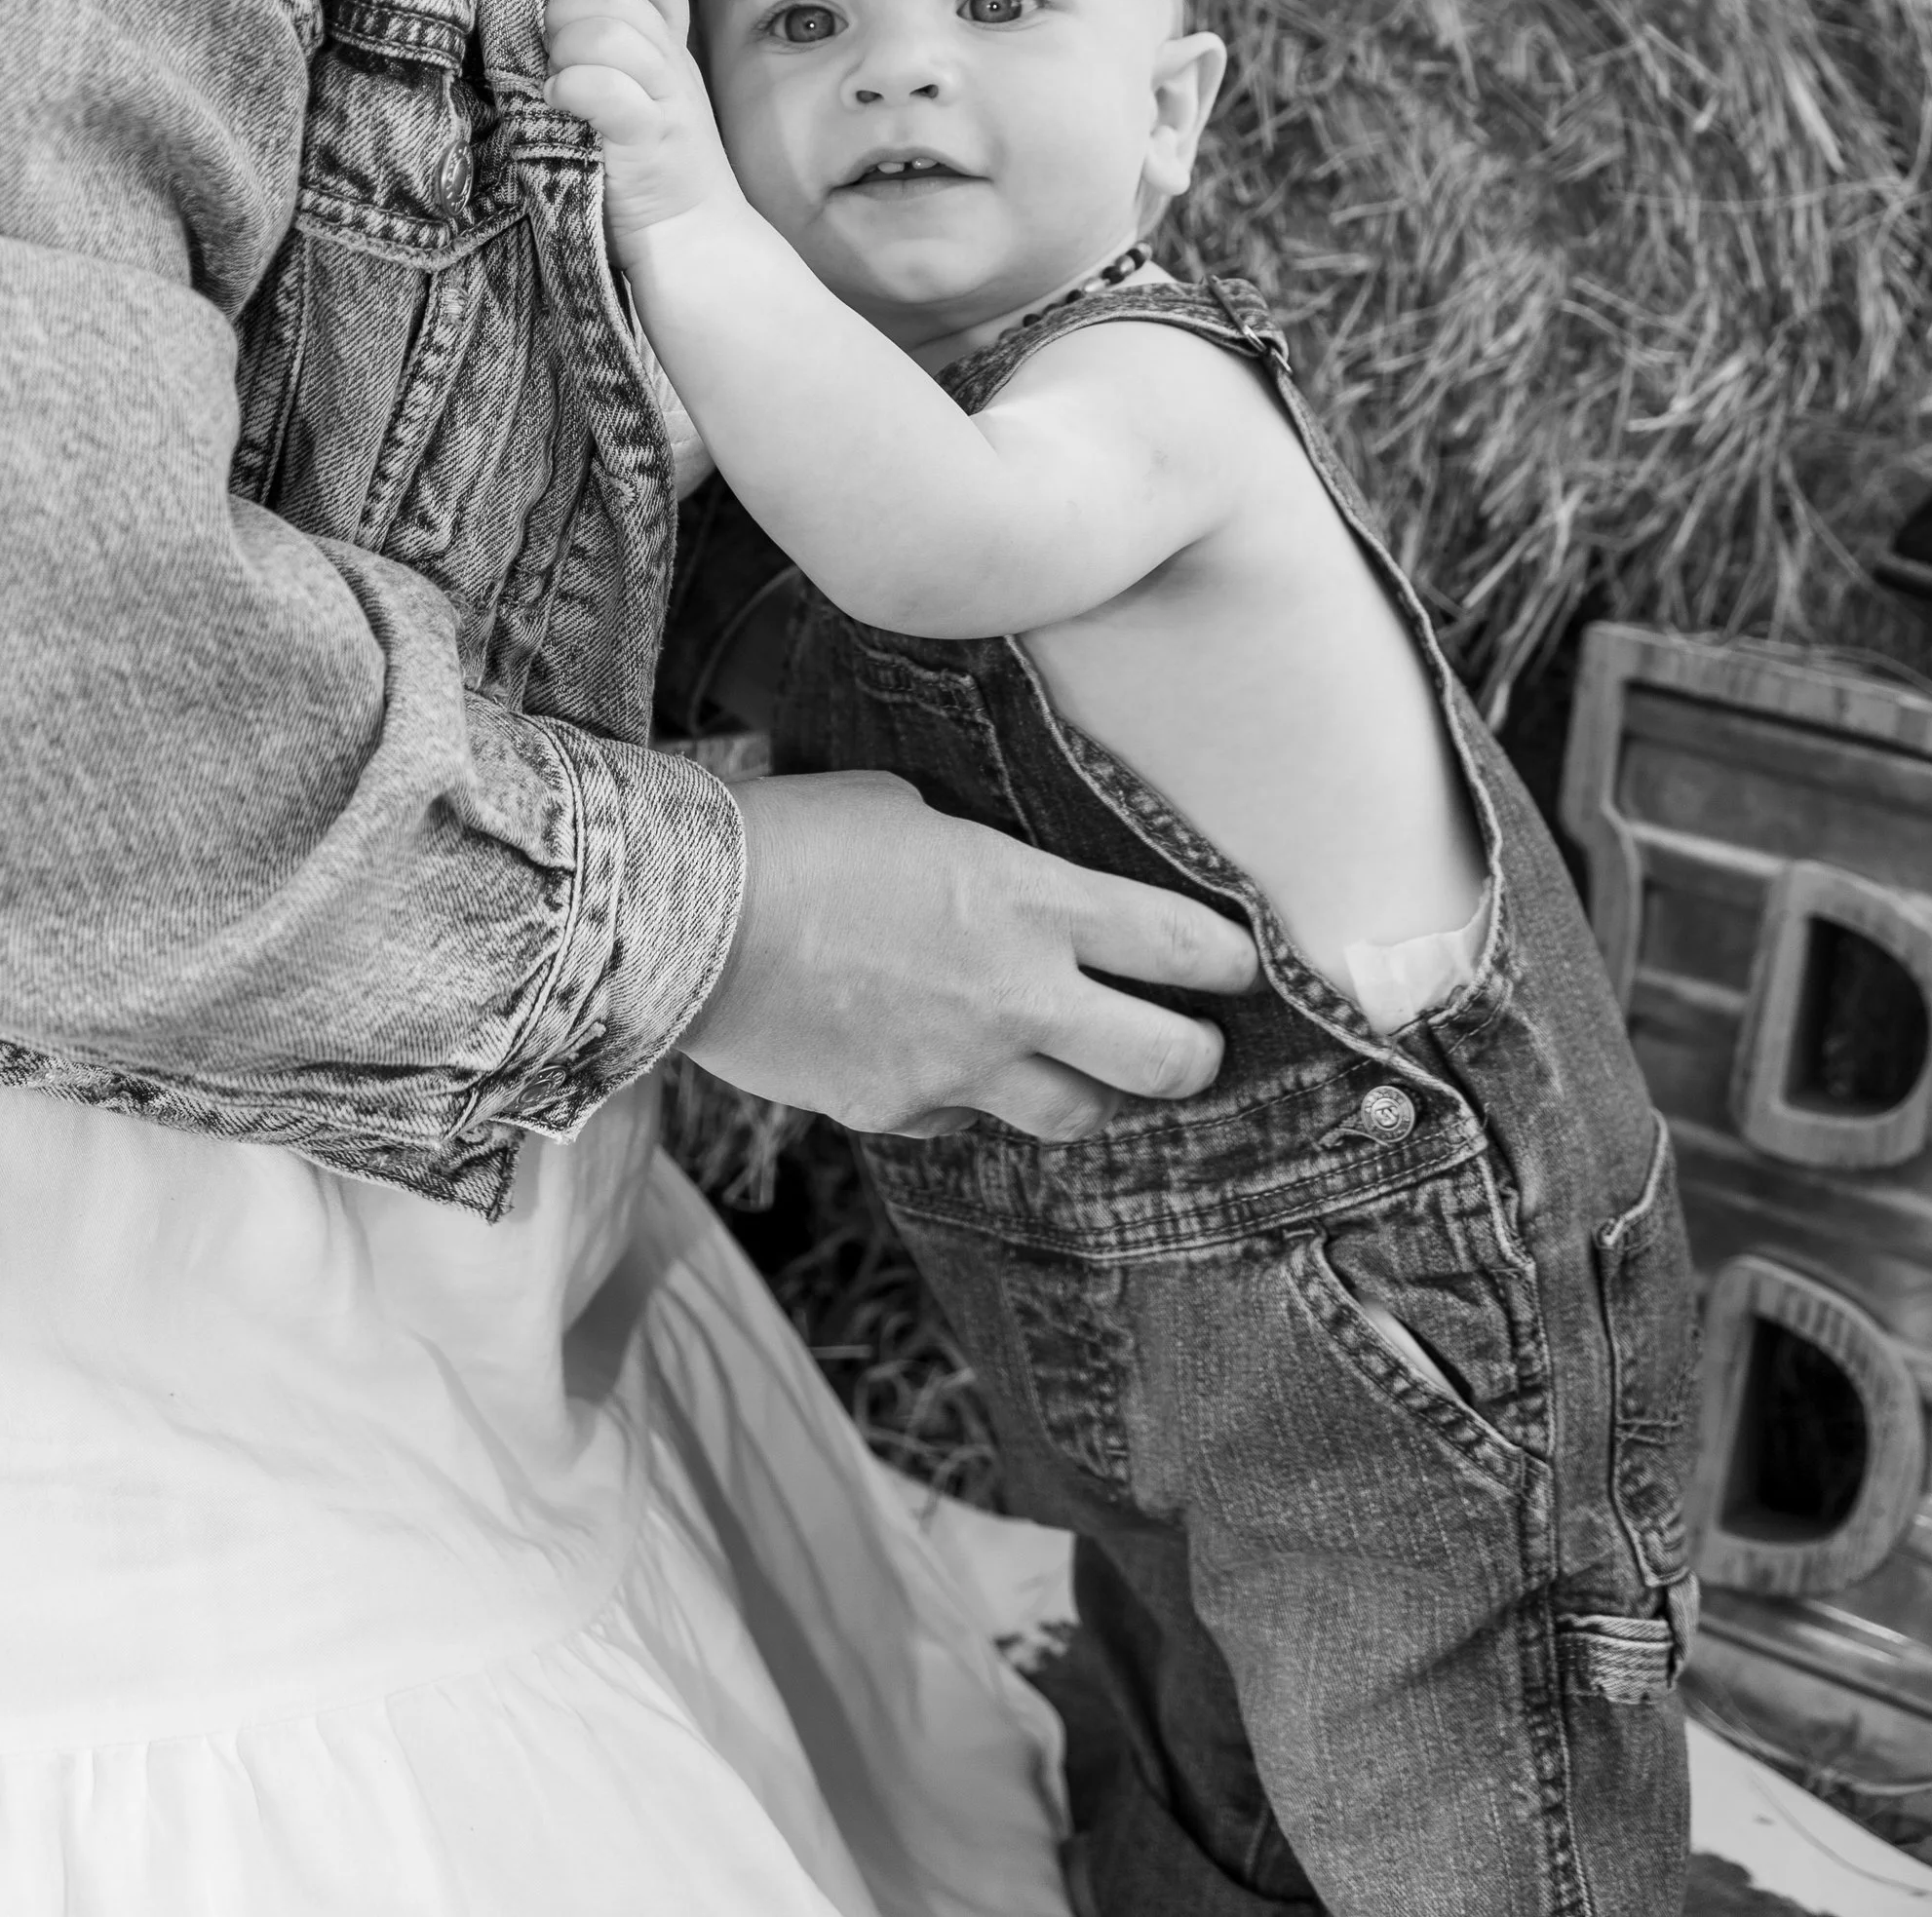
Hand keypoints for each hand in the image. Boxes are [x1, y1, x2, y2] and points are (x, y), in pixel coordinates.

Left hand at [545, 0, 739, 246]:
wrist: (694, 244)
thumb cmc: (653, 179)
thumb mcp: (650, 104)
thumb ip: (619, 64)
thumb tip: (553, 29)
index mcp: (670, 53)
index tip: (577, 22)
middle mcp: (671, 68)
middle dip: (566, 18)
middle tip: (555, 63)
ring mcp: (664, 101)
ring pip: (607, 33)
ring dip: (565, 56)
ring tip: (558, 91)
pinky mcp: (646, 139)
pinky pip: (602, 87)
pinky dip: (569, 89)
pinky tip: (559, 109)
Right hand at [681, 770, 1258, 1140]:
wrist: (689, 917)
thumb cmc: (797, 834)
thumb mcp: (910, 811)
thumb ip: (978, 860)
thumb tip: (995, 878)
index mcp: (1031, 900)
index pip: (1179, 947)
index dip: (1230, 964)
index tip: (1242, 968)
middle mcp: (1019, 994)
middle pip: (1167, 1061)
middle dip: (1195, 1057)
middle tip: (1193, 1045)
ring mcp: (961, 1066)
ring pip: (1079, 1117)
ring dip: (1094, 1097)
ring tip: (1087, 1077)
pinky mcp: (898, 1112)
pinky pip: (963, 1120)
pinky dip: (969, 1099)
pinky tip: (943, 1064)